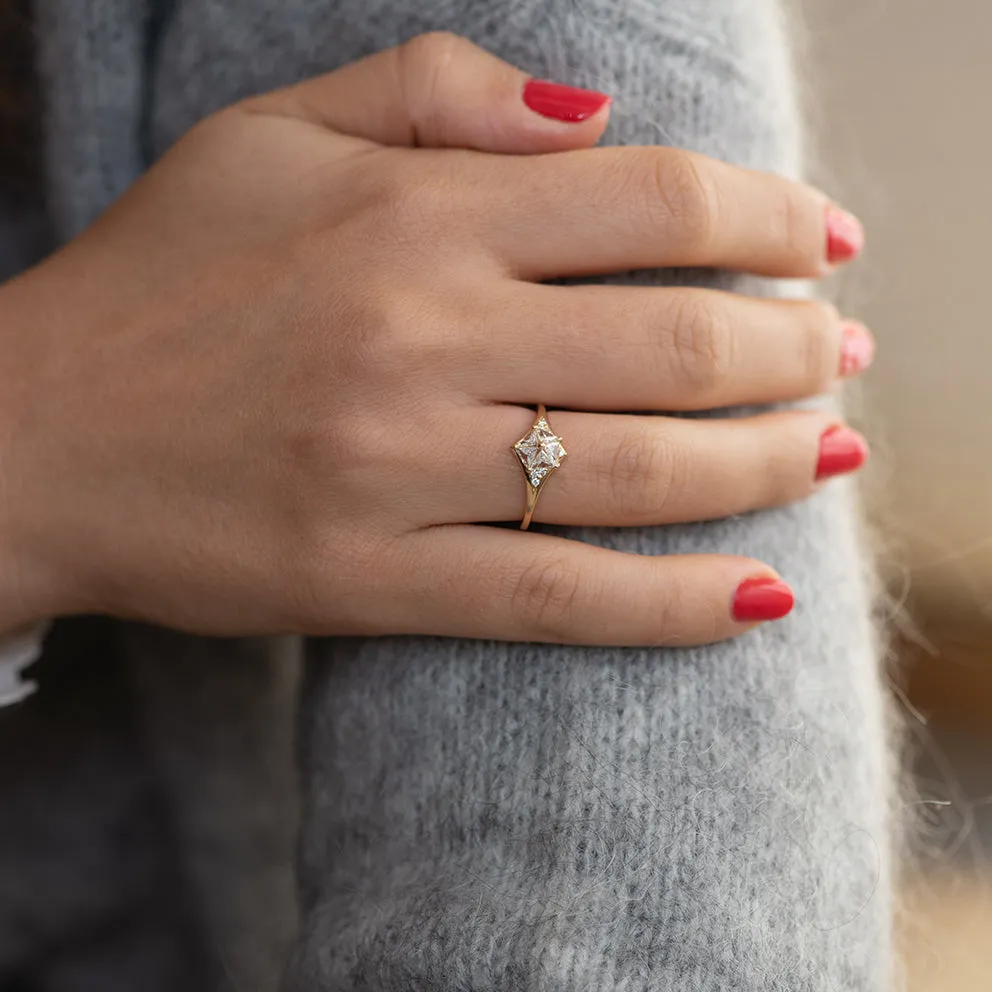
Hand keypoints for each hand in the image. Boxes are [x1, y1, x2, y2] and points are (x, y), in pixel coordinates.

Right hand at [0, 33, 869, 645]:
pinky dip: (676, 606)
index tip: (831, 241)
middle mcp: (420, 338)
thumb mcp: (270, 133)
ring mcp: (400, 471)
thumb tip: (595, 115)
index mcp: (409, 219)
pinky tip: (763, 602)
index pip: (651, 198)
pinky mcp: (374, 581)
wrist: (37, 434)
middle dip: (798, 347)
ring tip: (834, 457)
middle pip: (677, 339)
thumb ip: (435, 94)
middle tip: (847, 357)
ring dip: (769, 467)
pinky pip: (560, 601)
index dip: (771, 214)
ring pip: (641, 475)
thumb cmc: (159, 278)